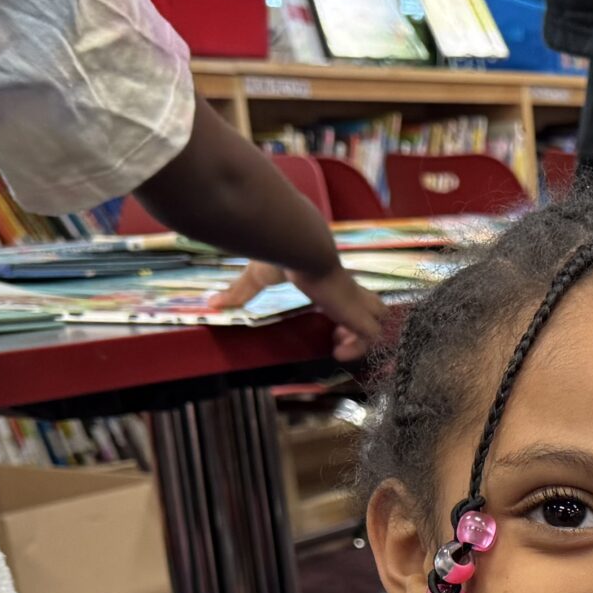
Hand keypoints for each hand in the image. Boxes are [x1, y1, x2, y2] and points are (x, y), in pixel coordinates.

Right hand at [198, 259, 385, 362]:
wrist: (297, 241)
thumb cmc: (280, 250)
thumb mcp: (258, 275)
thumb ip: (241, 290)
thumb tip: (212, 302)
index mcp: (331, 280)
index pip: (353, 297)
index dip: (348, 316)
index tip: (332, 331)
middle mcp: (348, 289)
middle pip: (374, 309)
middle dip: (361, 328)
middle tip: (337, 338)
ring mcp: (354, 299)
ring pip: (379, 322)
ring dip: (362, 340)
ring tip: (337, 346)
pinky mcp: (355, 310)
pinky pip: (373, 337)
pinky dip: (360, 349)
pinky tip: (339, 351)